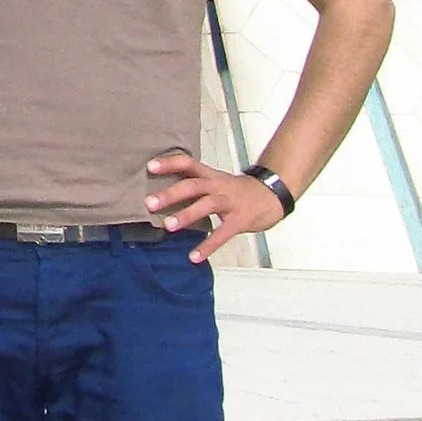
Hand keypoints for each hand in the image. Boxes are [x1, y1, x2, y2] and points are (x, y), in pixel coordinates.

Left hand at [145, 151, 282, 264]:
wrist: (272, 195)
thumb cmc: (238, 191)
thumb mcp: (217, 181)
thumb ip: (196, 184)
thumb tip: (164, 192)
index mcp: (211, 175)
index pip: (188, 163)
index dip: (170, 163)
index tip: (150, 166)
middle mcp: (219, 186)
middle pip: (193, 185)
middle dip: (171, 194)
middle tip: (149, 203)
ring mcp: (230, 203)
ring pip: (206, 205)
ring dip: (186, 215)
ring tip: (168, 226)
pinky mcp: (240, 220)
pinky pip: (222, 234)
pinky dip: (208, 246)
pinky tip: (194, 257)